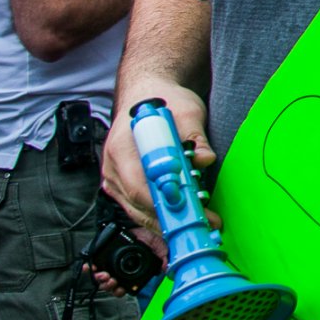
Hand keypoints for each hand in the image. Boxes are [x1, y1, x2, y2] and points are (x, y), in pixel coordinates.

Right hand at [102, 83, 211, 237]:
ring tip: (197, 226)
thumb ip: (195, 137)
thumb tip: (205, 159)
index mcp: (122, 148)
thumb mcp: (186, 112)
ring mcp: (117, 178)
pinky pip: (139, 207)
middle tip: (202, 224)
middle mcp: (114, 167)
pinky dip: (160, 216)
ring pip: (138, 210)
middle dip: (170, 219)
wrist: (149, 94)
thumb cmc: (164, 102)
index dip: (162, 203)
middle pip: (138, 204)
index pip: (137, 186)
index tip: (188, 211)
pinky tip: (180, 222)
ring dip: (167, 221)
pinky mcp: (125, 184)